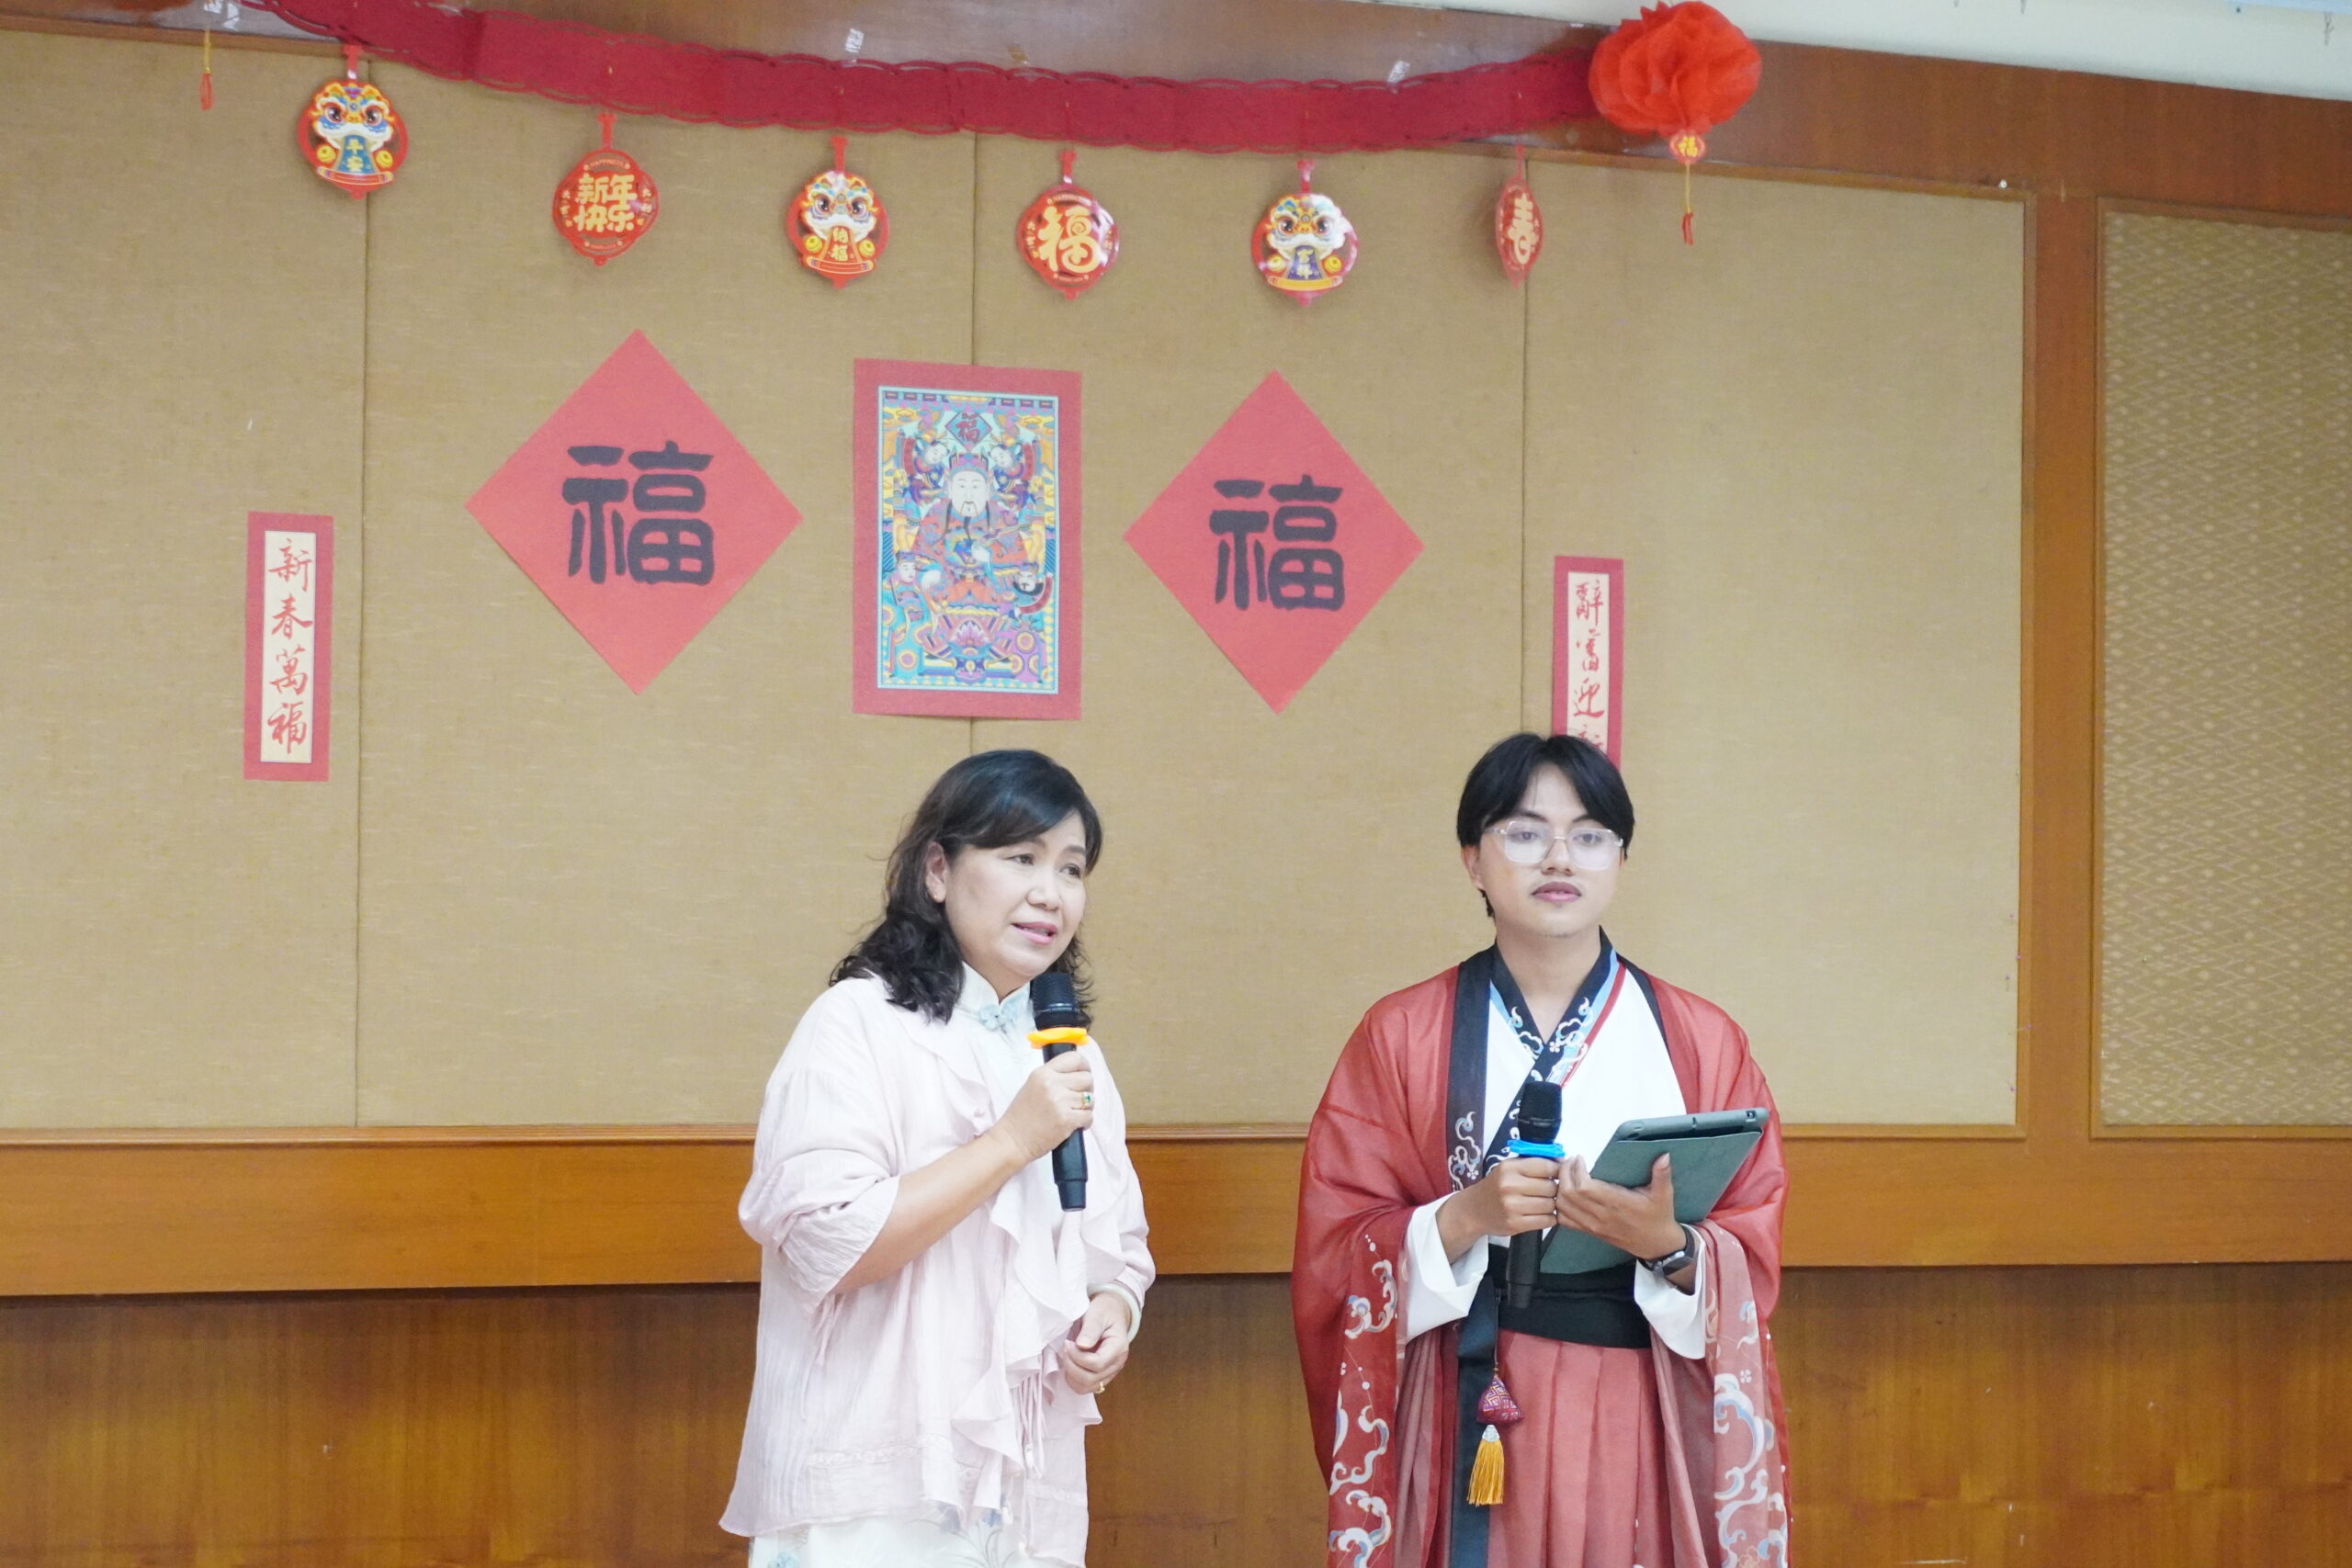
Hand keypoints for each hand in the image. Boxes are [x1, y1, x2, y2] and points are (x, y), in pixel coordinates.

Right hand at [991, 1052, 1093, 1163]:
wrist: (1012, 1140)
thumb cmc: (1021, 1115)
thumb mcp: (1032, 1086)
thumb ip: (1053, 1077)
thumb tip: (1077, 1074)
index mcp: (1043, 1073)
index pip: (1074, 1058)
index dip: (1084, 1066)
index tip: (1084, 1074)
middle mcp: (1052, 1084)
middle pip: (1087, 1078)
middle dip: (1087, 1089)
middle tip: (1078, 1099)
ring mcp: (1060, 1102)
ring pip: (1090, 1098)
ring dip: (1086, 1107)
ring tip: (1074, 1113)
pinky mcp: (1066, 1119)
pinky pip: (1089, 1116)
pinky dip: (1085, 1122)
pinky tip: (1075, 1124)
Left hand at [1062, 1291, 1130, 1394]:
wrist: (1112, 1312)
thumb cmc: (1104, 1311)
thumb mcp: (1098, 1313)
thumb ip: (1091, 1329)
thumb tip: (1082, 1345)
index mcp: (1119, 1348)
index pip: (1097, 1364)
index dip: (1078, 1357)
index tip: (1068, 1343)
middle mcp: (1117, 1365)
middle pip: (1091, 1379)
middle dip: (1072, 1366)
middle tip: (1065, 1349)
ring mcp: (1109, 1373)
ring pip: (1087, 1387)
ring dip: (1072, 1375)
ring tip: (1067, 1356)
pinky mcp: (1101, 1376)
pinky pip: (1085, 1387)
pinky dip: (1073, 1379)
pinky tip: (1070, 1363)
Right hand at [1434, 1155, 1560, 1260]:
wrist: (1474, 1210)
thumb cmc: (1496, 1186)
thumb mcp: (1508, 1168)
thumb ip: (1533, 1163)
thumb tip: (1563, 1161)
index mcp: (1509, 1168)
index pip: (1546, 1166)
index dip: (1558, 1170)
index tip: (1559, 1173)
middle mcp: (1510, 1186)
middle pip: (1551, 1187)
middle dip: (1554, 1189)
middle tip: (1549, 1190)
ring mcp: (1512, 1207)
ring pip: (1550, 1205)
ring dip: (1552, 1204)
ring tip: (1543, 1202)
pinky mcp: (1515, 1224)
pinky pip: (1546, 1221)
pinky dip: (1549, 1218)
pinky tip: (1541, 1214)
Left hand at [1552, 1153, 1683, 1261]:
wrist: (1656, 1245)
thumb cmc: (1658, 1217)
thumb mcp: (1664, 1195)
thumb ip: (1662, 1174)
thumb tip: (1664, 1155)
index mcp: (1617, 1204)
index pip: (1585, 1187)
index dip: (1577, 1171)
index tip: (1580, 1158)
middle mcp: (1601, 1216)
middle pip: (1568, 1194)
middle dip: (1564, 1174)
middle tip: (1570, 1162)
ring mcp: (1593, 1226)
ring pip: (1563, 1207)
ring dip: (1559, 1188)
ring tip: (1566, 1174)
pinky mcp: (1590, 1232)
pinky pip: (1565, 1220)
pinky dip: (1560, 1206)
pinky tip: (1565, 1194)